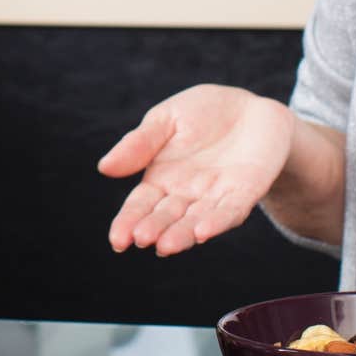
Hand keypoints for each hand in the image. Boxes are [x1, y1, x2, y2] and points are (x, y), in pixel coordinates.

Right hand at [98, 85, 293, 256]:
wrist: (251, 109)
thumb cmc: (202, 113)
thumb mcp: (165, 119)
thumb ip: (139, 143)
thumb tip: (104, 167)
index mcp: (161, 180)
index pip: (140, 206)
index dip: (128, 223)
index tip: (118, 240)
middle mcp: (186, 196)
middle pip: (166, 218)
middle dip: (154, 229)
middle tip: (141, 239)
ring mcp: (215, 197)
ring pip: (196, 221)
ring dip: (182, 235)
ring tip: (166, 246)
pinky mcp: (245, 193)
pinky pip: (230, 211)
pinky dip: (217, 222)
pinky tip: (204, 232)